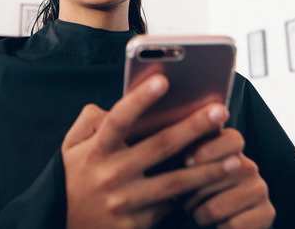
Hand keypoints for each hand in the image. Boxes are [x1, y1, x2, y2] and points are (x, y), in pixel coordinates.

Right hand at [61, 74, 237, 228]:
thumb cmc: (73, 180)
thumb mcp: (70, 148)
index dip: (140, 99)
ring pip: (174, 182)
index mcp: (95, 150)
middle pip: (158, 146)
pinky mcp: (134, 225)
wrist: (60, 226)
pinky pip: (168, 207)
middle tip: (220, 111)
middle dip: (193, 127)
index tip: (163, 80)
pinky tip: (213, 187)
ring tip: (234, 159)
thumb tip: (114, 106)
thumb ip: (90, 122)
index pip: (119, 120)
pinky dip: (189, 196)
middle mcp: (110, 174)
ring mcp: (124, 202)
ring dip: (207, 169)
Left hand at [181, 129, 275, 227]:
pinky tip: (218, 226)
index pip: (231, 139)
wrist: (221, 223)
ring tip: (198, 214)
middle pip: (219, 175)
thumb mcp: (187, 171)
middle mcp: (249, 166)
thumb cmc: (194, 192)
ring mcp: (260, 189)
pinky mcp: (268, 213)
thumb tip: (174, 130)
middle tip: (184, 201)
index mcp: (231, 149)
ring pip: (218, 207)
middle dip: (191, 193)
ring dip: (200, 215)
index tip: (187, 161)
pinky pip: (234, 226)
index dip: (209, 149)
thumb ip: (185, 151)